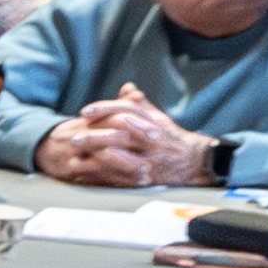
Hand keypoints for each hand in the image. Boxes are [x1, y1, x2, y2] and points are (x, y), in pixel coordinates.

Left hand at [39, 90, 205, 189]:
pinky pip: (119, 178)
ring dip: (94, 160)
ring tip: (74, 162)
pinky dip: (100, 179)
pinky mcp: (145, 177)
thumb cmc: (171, 138)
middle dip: (94, 136)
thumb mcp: (158, 118)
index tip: (85, 113)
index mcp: (152, 121)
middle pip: (119, 133)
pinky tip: (83, 178)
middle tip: (74, 139)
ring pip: (118, 157)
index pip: (126, 110)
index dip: (104, 109)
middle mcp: (149, 139)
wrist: (194, 160)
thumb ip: (140, 104)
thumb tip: (127, 88)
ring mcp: (148, 158)